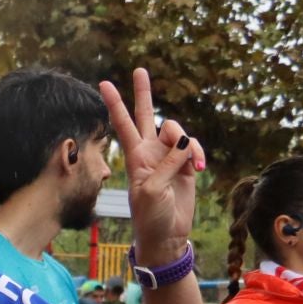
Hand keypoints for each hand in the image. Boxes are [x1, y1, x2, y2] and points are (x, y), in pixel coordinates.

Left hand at [99, 69, 203, 260]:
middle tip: (139, 70)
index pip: (122, 124)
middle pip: (146, 115)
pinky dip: (198, 154)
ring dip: (185, 142)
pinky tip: (200, 168)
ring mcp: (169, 156)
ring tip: (191, 164)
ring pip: (178, 131)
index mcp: (135, 156)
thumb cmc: (150, 215)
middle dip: (143, 93)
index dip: (114, 104)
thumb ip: (167, 164)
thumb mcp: (152, 190)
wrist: (166, 234)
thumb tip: (184, 142)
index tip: (103, 84)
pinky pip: (194, 147)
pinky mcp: (187, 164)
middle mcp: (150, 152)